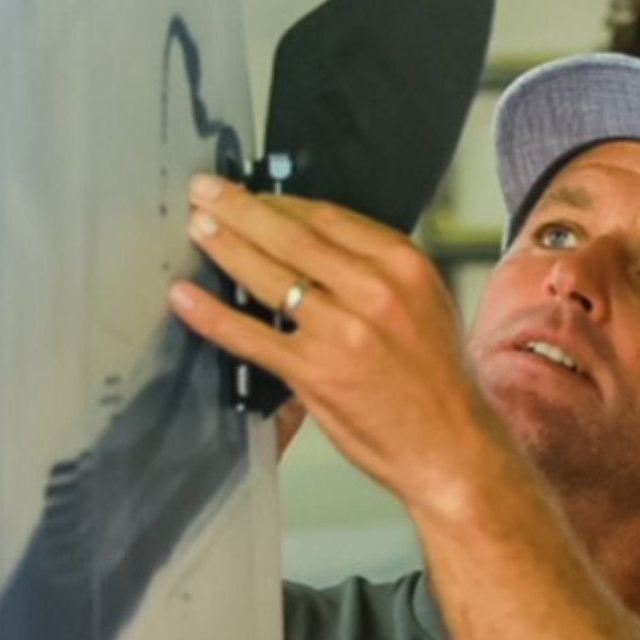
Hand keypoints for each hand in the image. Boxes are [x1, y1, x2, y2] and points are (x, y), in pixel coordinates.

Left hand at [169, 175, 498, 509]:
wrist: (453, 446)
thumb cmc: (439, 382)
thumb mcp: (426, 303)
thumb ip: (378, 271)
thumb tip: (318, 246)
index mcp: (403, 266)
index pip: (328, 216)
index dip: (279, 201)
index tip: (253, 194)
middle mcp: (374, 290)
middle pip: (291, 234)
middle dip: (239, 208)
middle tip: (206, 192)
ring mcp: (342, 331)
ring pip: (268, 276)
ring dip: (223, 246)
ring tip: (196, 229)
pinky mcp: (315, 372)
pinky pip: (251, 335)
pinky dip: (211, 315)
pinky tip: (186, 298)